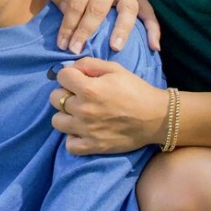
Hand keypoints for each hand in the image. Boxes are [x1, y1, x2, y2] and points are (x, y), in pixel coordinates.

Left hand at [46, 0, 159, 53]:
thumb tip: (66, 12)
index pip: (77, 3)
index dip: (68, 25)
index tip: (63, 44)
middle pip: (99, 8)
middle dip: (86, 31)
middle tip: (77, 50)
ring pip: (127, 9)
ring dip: (122, 30)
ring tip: (115, 47)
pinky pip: (150, 13)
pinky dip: (154, 29)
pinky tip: (154, 46)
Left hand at [51, 57, 166, 154]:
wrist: (156, 117)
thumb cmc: (135, 89)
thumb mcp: (114, 68)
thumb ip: (89, 64)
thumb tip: (72, 68)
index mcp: (88, 89)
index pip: (61, 76)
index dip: (69, 75)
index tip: (78, 79)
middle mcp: (83, 110)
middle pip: (55, 99)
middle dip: (65, 93)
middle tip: (79, 95)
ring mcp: (86, 130)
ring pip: (57, 121)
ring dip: (65, 115)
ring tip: (79, 113)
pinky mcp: (93, 146)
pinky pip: (69, 145)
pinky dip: (73, 138)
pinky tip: (82, 131)